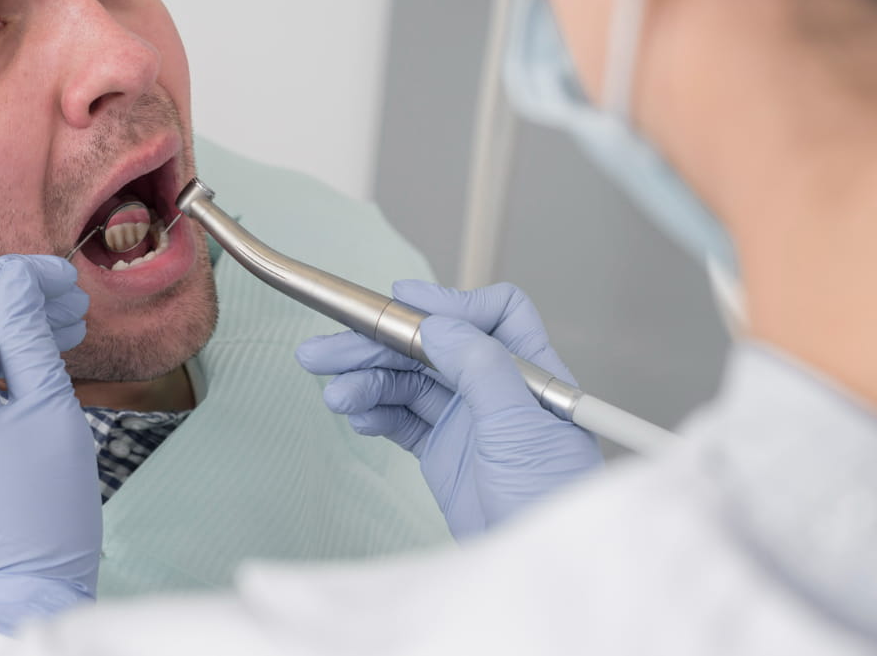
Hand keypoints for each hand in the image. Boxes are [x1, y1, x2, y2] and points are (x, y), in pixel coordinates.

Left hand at [0, 255, 99, 633]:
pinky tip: (42, 365)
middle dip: (15, 302)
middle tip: (72, 300)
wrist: (20, 596)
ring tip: (68, 327)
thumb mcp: (48, 410)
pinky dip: (0, 371)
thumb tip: (19, 283)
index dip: (12, 276)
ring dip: (11, 334)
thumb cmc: (42, 513)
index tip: (59, 275)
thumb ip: (28, 336)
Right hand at [296, 281, 601, 539]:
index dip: (448, 304)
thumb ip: (481, 367)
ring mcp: (468, 422)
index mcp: (529, 373)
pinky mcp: (444, 455)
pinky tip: (356, 416)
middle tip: (324, 350)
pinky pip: (402, 419)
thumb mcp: (518, 428)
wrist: (536, 572)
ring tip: (335, 395)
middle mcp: (497, 391)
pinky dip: (376, 412)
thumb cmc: (551, 504)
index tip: (401, 304)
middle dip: (378, 344)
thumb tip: (440, 323)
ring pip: (408, 382)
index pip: (494, 313)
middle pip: (432, 347)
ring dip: (367, 381)